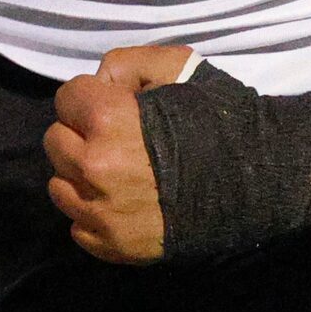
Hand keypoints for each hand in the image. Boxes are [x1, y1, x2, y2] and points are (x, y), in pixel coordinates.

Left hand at [44, 43, 194, 263]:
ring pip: (60, 186)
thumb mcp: (175, 66)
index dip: (90, 95)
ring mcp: (103, 213)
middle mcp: (96, 168)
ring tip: (114, 168)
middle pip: (55, 142)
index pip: (66, 98)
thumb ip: (125, 65)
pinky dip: (93, 211)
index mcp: (107, 120)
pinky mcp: (114, 246)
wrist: (255, 178)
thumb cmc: (214, 116)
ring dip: (79, 172)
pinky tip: (120, 200)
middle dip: (79, 131)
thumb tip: (98, 85)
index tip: (112, 102)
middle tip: (111, 134)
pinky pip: (77, 225)